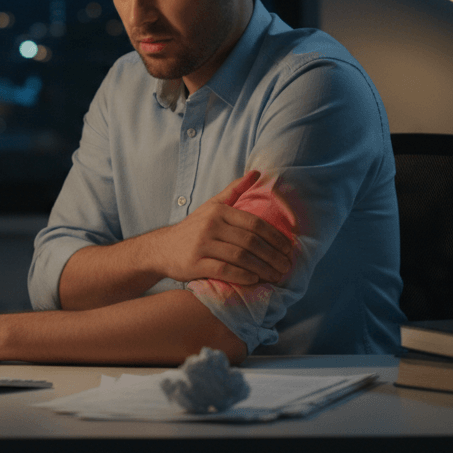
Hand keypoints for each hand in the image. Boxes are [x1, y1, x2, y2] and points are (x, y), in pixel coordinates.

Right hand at [147, 170, 295, 285]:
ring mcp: (202, 244)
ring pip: (240, 257)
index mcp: (219, 211)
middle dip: (273, 256)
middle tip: (286, 266)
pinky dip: (243, 276)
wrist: (163, 248)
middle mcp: (210, 225)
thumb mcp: (212, 206)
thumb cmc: (194, 228)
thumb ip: (235, 191)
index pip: (255, 223)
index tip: (289, 250)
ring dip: (263, 268)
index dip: (276, 237)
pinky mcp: (195, 263)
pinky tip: (255, 280)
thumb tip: (257, 172)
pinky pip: (225, 270)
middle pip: (250, 241)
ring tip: (276, 276)